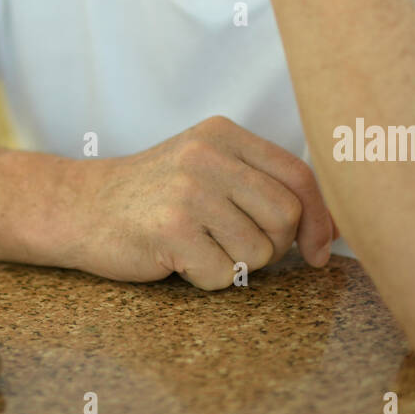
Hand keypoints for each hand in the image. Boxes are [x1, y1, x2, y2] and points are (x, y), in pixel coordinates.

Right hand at [77, 115, 335, 289]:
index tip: (318, 249)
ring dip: (237, 264)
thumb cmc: (153, 194)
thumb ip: (261, 183)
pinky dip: (208, 278)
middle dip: (275, 245)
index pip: (299, 174)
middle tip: (240, 247)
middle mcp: (207, 155)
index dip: (320, 217)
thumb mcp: (206, 166)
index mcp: (223, 134)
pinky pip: (225, 275)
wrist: (81, 207)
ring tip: (202, 246)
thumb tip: (333, 226)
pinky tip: (180, 259)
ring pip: (260, 251)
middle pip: (286, 215)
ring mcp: (188, 191)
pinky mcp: (170, 230)